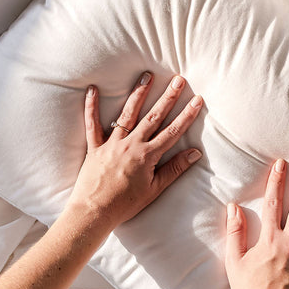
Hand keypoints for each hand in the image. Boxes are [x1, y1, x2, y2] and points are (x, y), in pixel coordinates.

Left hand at [65, 71, 202, 232]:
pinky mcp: (95, 147)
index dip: (187, 115)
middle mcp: (131, 144)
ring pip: (127, 114)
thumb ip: (174, 169)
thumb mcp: (155, 189)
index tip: (197, 99)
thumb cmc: (125, 204)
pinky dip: (91, 106)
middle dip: (167, 97)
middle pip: (153, 116)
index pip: (172, 131)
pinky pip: (92, 123)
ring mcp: (112, 143)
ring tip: (147, 76)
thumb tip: (195, 153)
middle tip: (178, 79)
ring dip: (138, 94)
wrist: (94, 212)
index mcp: (147, 156)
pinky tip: (92, 89)